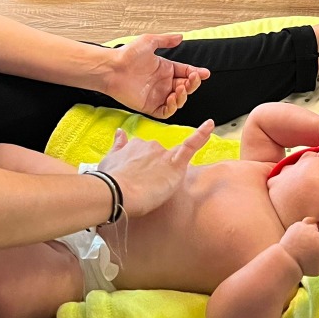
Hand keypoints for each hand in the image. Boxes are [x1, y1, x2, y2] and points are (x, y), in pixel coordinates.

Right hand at [99, 119, 214, 216]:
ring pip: (173, 157)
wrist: (115, 192)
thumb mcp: (109, 160)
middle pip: (160, 156)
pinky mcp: (174, 164)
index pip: (146, 152)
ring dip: (168, 169)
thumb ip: (117, 145)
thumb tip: (120, 132)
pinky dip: (202, 134)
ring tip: (157, 185)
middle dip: (157, 171)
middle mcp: (150, 145)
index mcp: (135, 145)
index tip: (139, 178)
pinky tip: (210, 125)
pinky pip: (191, 146)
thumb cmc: (109, 181)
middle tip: (144, 190)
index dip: (144, 166)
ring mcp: (163, 154)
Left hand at [101, 33, 210, 118]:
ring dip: (184, 96)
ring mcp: (157, 95)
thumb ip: (165, 40)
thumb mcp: (149, 42)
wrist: (112, 68)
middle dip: (192, 84)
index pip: (186, 72)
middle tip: (192, 80)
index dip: (196, 73)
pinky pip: (166, 111)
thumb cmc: (127, 54)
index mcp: (165, 68)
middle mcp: (163, 82)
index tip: (205, 73)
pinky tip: (172, 98)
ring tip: (180, 88)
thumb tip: (180, 36)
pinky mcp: (149, 106)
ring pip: (178, 100)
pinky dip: (172, 107)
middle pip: (185, 87)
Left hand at [280, 218, 318, 276]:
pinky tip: (301, 236)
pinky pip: (305, 224)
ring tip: (307, 240)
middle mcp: (318, 237)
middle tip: (316, 245)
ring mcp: (308, 230)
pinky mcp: (299, 225)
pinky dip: (305, 229)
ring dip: (314, 231)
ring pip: (315, 227)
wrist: (287, 259)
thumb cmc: (305, 266)